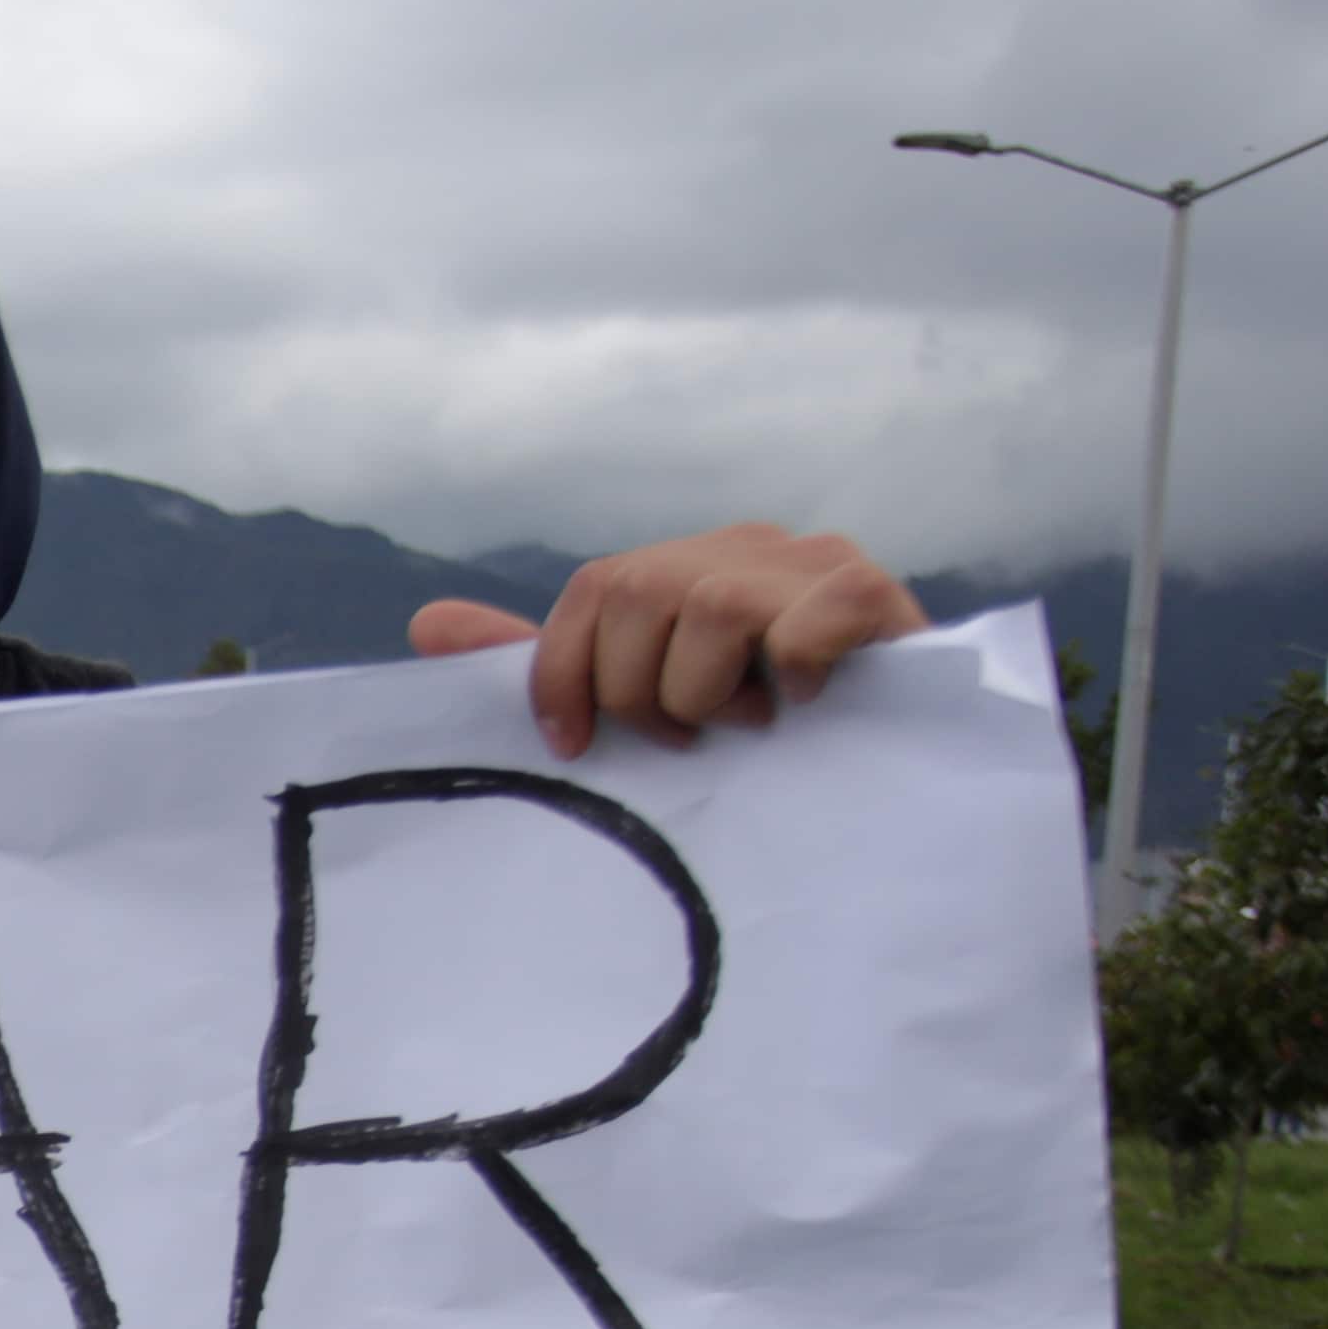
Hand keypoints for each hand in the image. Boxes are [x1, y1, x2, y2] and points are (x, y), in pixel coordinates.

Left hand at [407, 524, 928, 757]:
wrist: (899, 778)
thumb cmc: (764, 744)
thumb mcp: (649, 707)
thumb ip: (554, 667)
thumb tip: (428, 624)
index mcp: (687, 569)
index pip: (596, 588)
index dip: (565, 671)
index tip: (571, 746)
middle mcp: (748, 550)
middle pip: (641, 592)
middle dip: (642, 692)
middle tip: (687, 740)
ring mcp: (816, 564)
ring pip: (714, 606)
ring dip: (712, 693)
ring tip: (750, 727)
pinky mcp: (877, 595)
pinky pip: (808, 618)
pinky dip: (794, 671)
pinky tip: (807, 706)